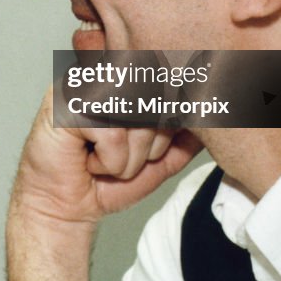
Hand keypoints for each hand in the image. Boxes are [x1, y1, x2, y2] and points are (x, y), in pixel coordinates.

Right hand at [6, 85, 200, 280]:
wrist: (63, 207)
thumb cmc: (104, 180)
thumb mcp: (158, 159)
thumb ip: (184, 137)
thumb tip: (217, 116)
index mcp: (124, 78)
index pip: (170, 89)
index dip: (168, 129)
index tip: (146, 150)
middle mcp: (104, 73)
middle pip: (158, 105)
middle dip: (149, 148)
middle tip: (120, 160)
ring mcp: (83, 84)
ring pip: (137, 120)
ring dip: (129, 158)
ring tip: (104, 161)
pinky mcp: (66, 104)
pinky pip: (113, 137)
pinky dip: (109, 162)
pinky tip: (88, 162)